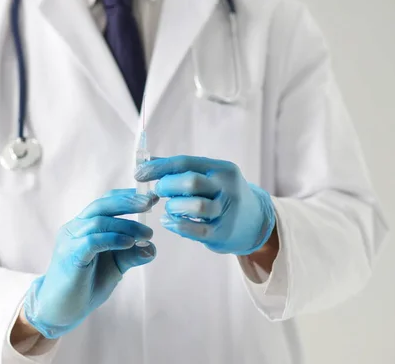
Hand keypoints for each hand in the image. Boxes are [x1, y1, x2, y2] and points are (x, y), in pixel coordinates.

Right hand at [23, 190, 157, 338]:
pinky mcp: (70, 256)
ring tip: (146, 233)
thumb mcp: (115, 267)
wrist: (61, 310)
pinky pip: (92, 241)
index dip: (127, 196)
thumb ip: (131, 255)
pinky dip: (113, 239)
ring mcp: (70, 241)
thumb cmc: (86, 285)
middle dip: (128, 201)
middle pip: (101, 205)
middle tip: (150, 202)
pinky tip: (129, 243)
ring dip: (126, 225)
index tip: (151, 197)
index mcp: (84, 226)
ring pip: (98, 222)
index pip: (105, 202)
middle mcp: (75, 228)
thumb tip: (152, 247)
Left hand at [135, 156, 274, 255]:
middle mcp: (227, 188)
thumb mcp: (209, 176)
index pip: (186, 162)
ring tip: (169, 208)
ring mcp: (227, 211)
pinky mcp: (222, 233)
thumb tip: (146, 161)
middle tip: (158, 192)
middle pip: (191, 182)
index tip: (139, 173)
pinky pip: (195, 231)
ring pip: (195, 207)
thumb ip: (180, 169)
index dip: (159, 167)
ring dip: (174, 207)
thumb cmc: (221, 195)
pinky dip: (177, 226)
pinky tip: (168, 222)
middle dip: (167, 186)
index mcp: (222, 169)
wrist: (254, 222)